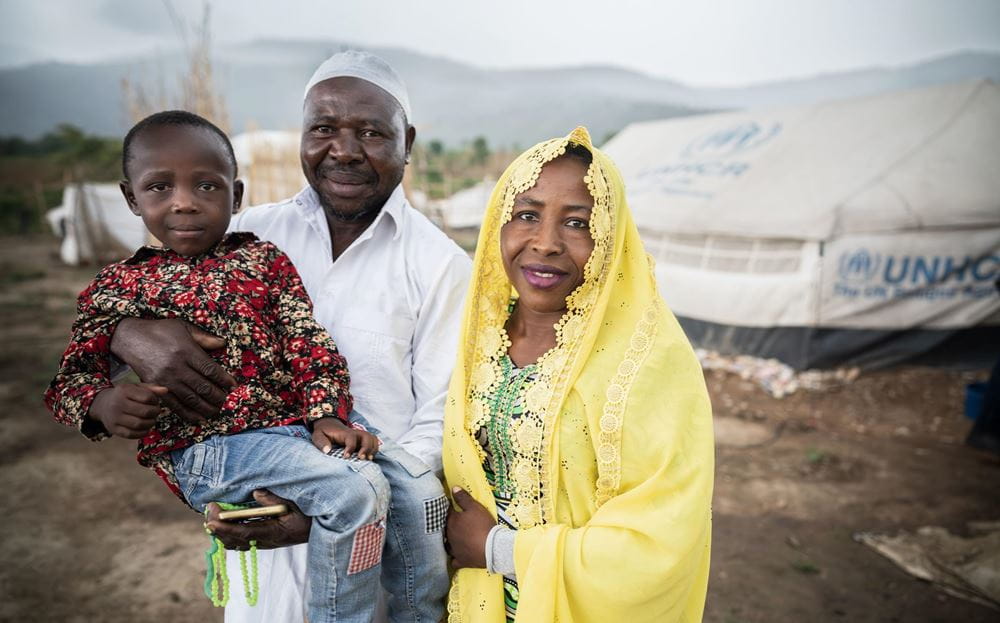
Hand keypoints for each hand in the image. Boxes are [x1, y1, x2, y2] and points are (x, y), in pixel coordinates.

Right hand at [88, 383, 167, 437]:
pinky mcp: (114, 429)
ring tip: (151, 419)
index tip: (154, 401)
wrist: (103, 405)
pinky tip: (145, 427)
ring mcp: (114, 418)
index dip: (155, 400)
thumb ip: (151, 388)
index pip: (147, 397)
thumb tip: (165, 391)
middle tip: (156, 411)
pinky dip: (143, 432)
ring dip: (151, 423)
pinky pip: (132, 434)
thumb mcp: (136, 387)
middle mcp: (117, 404)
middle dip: (155, 412)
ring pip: (139, 424)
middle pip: (145, 412)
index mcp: (124, 391)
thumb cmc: (125, 395)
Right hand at [110, 318, 235, 422]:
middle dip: (218, 396)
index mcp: (186, 351)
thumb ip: (203, 337)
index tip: (233, 386)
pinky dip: (188, 413)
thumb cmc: (159, 331)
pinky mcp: (155, 388)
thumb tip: (223, 343)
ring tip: (217, 410)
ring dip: (206, 407)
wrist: (130, 338)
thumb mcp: (182, 327)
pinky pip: (174, 404)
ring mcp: (165, 379)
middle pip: (202, 386)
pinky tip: (198, 418)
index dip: (224, 380)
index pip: (210, 369)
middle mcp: (177, 367)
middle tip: (226, 401)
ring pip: (190, 398)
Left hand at [205, 490, 310, 549]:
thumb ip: (275, 498)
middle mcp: (266, 542)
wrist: (320, 528)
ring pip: (236, 543)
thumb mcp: (296, 503)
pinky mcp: (265, 542)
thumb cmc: (309, 514)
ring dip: (222, 532)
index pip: (244, 533)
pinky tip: (224, 524)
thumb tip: (255, 492)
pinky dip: (229, 535)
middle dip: (218, 527)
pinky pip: (242, 543)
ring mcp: (265, 543)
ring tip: (213, 516)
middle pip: (235, 540)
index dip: (225, 527)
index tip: (211, 518)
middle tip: (208, 510)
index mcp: (274, 532)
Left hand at [311, 418, 378, 458]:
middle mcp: (355, 433)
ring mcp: (360, 436)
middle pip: (367, 437)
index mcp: (344, 433)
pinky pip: (374, 442)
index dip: (350, 447)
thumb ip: (321, 442)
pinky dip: (375, 449)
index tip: (346, 457)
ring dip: (372, 449)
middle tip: (362, 458)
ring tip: (369, 459)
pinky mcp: (363, 440)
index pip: (351, 438)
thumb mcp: (318, 435)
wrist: (330, 425)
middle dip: (366, 448)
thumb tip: (327, 450)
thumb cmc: (324, 432)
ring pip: (372, 439)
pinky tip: (370, 457)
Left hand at [446, 487, 494, 568]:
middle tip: (452, 520)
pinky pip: (454, 560)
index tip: (450, 504)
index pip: (446, 511)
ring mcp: (454, 549)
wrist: (491, 548)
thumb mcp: (475, 507)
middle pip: (445, 528)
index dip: (448, 506)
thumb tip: (453, 489)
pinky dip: (454, 557)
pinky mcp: (461, 560)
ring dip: (448, 540)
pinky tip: (456, 556)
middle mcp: (449, 535)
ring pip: (446, 544)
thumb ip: (463, 498)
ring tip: (452, 537)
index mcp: (452, 521)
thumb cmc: (483, 525)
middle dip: (447, 523)